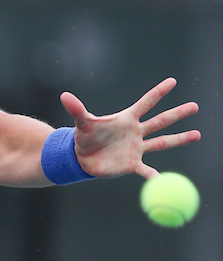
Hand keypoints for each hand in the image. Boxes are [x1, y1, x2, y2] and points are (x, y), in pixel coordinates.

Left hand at [61, 77, 200, 179]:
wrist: (82, 158)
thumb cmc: (84, 137)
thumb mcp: (82, 123)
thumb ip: (77, 110)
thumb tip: (64, 95)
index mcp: (125, 119)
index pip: (145, 103)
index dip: (158, 92)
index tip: (172, 81)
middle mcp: (135, 132)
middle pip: (160, 121)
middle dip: (177, 114)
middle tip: (195, 106)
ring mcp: (136, 148)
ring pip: (162, 142)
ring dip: (179, 139)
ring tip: (197, 134)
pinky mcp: (132, 164)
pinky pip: (147, 170)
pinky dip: (154, 176)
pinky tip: (164, 179)